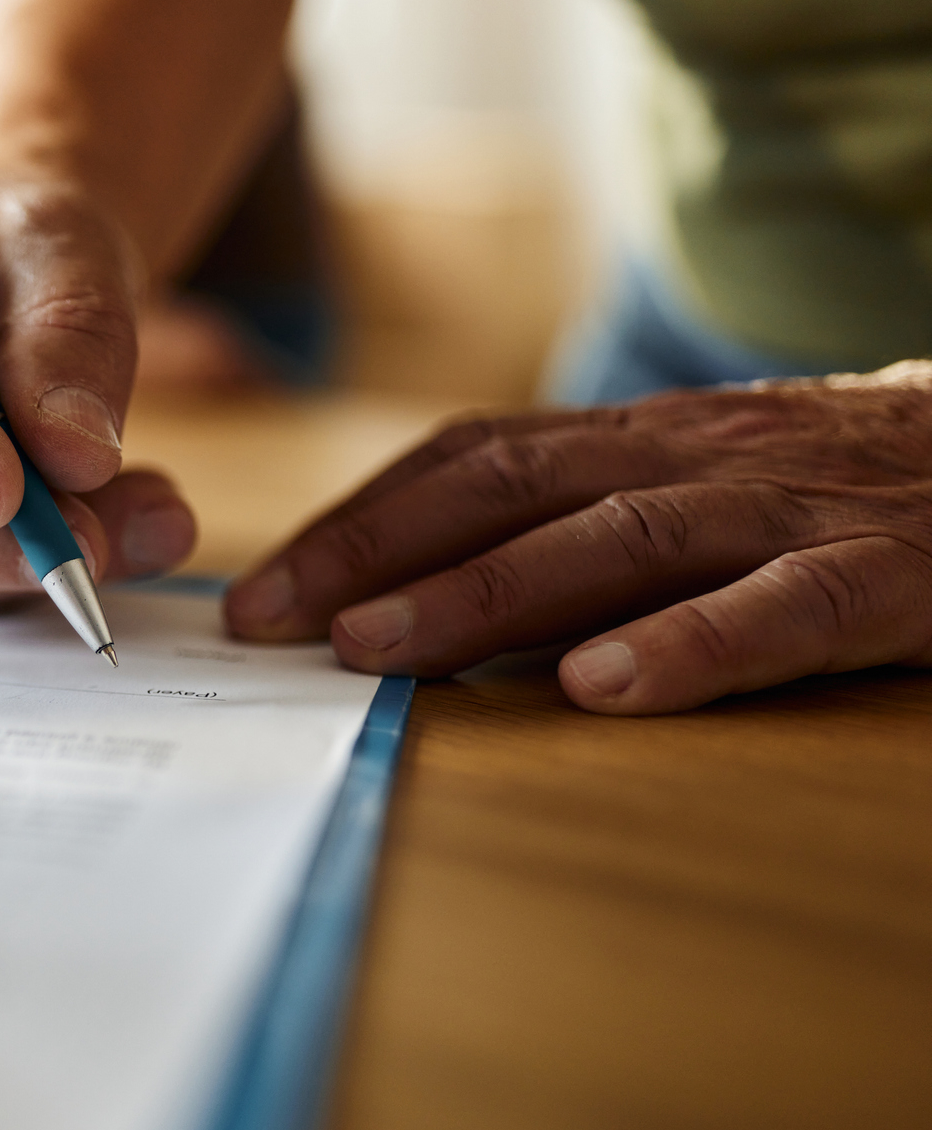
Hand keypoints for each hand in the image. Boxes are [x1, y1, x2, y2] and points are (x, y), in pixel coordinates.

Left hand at [226, 364, 931, 712]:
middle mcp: (695, 458)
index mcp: (640, 442)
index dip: (356, 523)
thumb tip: (412, 604)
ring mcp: (791, 510)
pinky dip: (693, 645)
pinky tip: (605, 688)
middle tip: (274, 625)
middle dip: (376, 554)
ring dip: (487, 595)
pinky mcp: (892, 573)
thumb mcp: (694, 487)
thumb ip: (576, 526)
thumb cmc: (835, 493)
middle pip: (509, 489)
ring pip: (621, 539)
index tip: (260, 596)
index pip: (467, 461)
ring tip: (383, 651)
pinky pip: (787, 607)